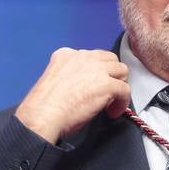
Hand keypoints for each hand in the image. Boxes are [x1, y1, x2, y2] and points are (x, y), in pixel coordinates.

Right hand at [15, 48, 130, 142]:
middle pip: (110, 60)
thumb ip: (72, 76)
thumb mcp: (56, 80)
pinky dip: (122, 102)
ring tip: (111, 103)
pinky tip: (113, 112)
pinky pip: (125, 90)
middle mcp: (82, 57)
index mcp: (66, 55)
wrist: (43, 115)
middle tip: (108, 94)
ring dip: (119, 86)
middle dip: (112, 76)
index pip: (92, 57)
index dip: (98, 72)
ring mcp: (96, 69)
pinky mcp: (106, 84)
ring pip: (121, 71)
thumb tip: (89, 86)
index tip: (95, 86)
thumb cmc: (45, 106)